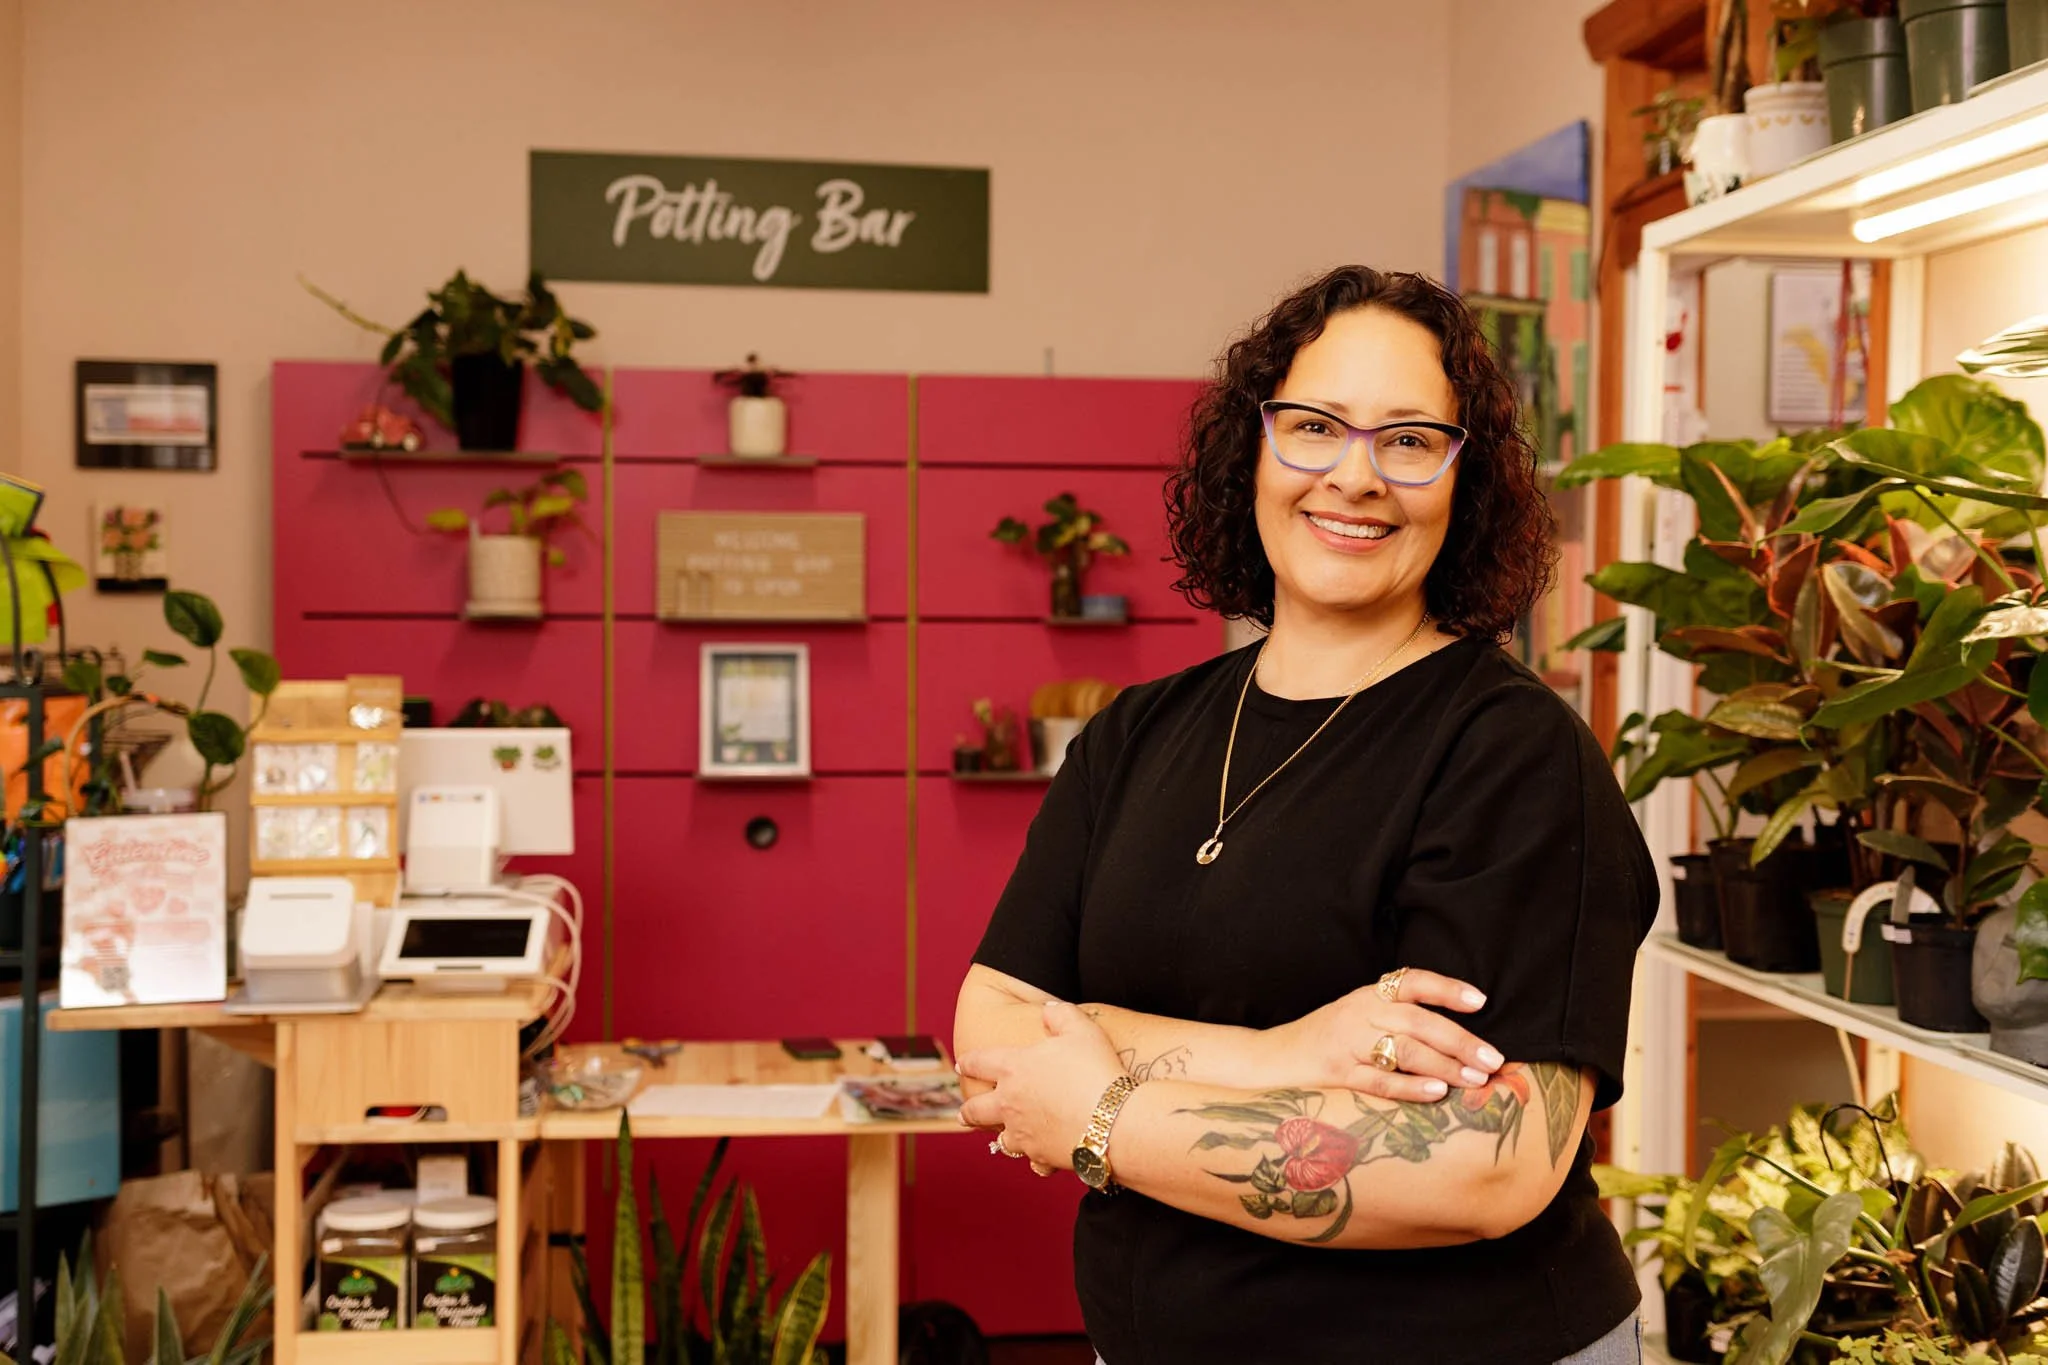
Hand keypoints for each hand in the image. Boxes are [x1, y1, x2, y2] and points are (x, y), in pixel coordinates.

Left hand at [956, 1001, 1126, 1172]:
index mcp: (1013, 1068)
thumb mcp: (1082, 1030)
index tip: (961, 1064)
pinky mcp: (1040, 1156)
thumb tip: (1048, 1010)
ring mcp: (1022, 1133)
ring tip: (1001, 1137)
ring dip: (1000, 1136)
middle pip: (975, 1110)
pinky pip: (1033, 1161)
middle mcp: (1009, 1103)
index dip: (968, 1062)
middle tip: (963, 1113)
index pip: (979, 1062)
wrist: (1113, 1120)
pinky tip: (1041, 1157)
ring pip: (1001, 1139)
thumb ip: (1062, 1015)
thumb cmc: (1096, 1070)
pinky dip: (1036, 1159)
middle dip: (967, 1111)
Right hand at [1263, 968, 1503, 1103]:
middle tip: (1493, 1059)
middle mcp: (1360, 1013)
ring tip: (1475, 1079)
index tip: (1480, 1000)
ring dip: (1445, 1065)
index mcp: (1368, 995)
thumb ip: (1398, 1018)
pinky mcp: (1337, 1074)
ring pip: (1404, 1049)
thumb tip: (1459, 1038)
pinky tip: (1437, 1093)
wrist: (1272, 1057)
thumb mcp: (1359, 1015)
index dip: (1447, 989)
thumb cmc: (1327, 1039)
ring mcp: (1347, 1043)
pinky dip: (1410, 1086)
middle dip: (1460, 1040)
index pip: (1413, 982)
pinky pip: (1379, 1080)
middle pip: (1418, 1021)